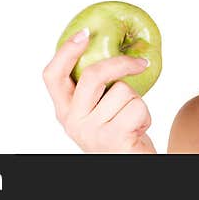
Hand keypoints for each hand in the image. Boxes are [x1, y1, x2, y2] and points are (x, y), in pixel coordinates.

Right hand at [42, 28, 156, 152]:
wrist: (130, 165)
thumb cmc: (118, 134)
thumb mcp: (98, 111)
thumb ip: (94, 89)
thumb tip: (112, 48)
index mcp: (65, 110)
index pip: (52, 76)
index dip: (66, 51)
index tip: (84, 33)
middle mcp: (72, 121)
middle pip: (92, 75)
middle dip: (120, 64)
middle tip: (140, 62)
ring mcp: (91, 131)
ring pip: (122, 91)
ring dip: (136, 101)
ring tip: (131, 119)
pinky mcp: (113, 138)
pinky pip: (137, 107)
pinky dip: (146, 115)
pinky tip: (137, 130)